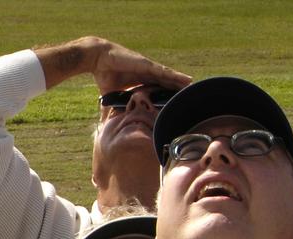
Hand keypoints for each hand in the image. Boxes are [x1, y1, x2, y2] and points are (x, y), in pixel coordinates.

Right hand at [37, 36, 190, 93]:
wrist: (97, 60)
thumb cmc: (103, 75)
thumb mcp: (110, 97)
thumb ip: (112, 108)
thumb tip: (105, 124)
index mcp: (140, 80)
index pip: (157, 89)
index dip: (167, 95)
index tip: (176, 103)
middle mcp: (147, 73)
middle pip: (166, 83)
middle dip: (178, 89)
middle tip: (190, 96)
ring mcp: (149, 68)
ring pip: (169, 77)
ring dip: (182, 83)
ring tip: (195, 88)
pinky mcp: (147, 65)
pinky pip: (165, 72)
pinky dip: (176, 76)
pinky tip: (187, 80)